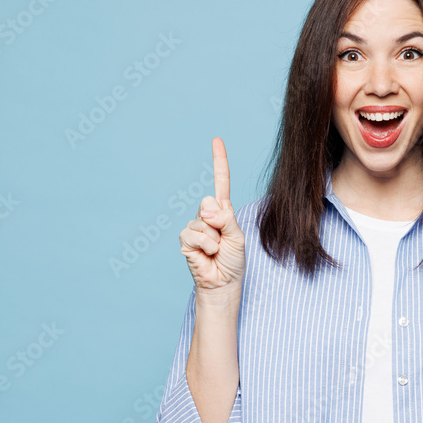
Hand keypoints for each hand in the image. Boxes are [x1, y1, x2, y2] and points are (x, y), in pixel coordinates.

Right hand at [179, 137, 245, 297]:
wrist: (223, 283)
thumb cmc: (233, 260)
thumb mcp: (237, 236)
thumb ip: (225, 219)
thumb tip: (207, 210)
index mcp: (224, 211)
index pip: (221, 182)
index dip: (219, 161)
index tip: (217, 140)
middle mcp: (207, 215)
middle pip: (209, 201)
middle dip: (219, 220)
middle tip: (223, 239)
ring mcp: (195, 227)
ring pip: (202, 221)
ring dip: (214, 239)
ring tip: (216, 251)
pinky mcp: (186, 239)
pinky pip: (195, 234)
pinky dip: (205, 245)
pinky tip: (207, 254)